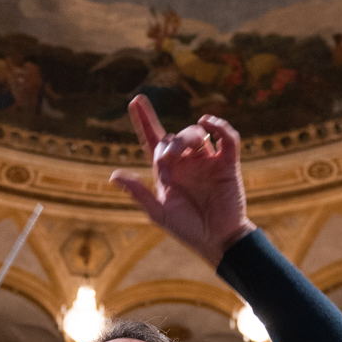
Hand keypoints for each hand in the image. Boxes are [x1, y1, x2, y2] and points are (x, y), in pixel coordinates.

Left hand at [110, 96, 256, 266]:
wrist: (218, 241)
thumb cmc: (187, 229)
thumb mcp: (159, 213)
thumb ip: (139, 194)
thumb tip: (113, 176)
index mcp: (168, 172)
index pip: (153, 140)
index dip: (144, 120)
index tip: (135, 100)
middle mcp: (187, 163)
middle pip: (175, 136)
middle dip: (170, 143)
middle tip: (168, 160)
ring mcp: (208, 161)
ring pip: (197, 133)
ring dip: (187, 137)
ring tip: (185, 152)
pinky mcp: (228, 164)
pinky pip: (227, 138)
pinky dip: (220, 127)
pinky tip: (209, 122)